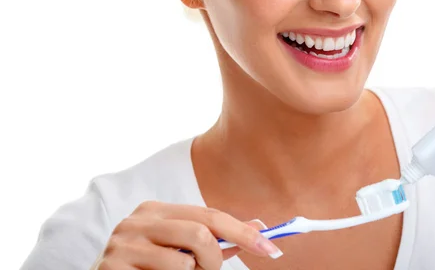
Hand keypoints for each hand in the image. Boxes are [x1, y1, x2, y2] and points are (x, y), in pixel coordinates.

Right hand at [94, 201, 281, 269]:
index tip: (272, 249)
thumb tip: (259, 227)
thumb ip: (215, 238)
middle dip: (215, 259)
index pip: (210, 216)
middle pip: (200, 233)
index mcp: (155, 210)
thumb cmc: (147, 269)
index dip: (244, 233)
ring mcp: (122, 245)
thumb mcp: (180, 249)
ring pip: (183, 263)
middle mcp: (137, 220)